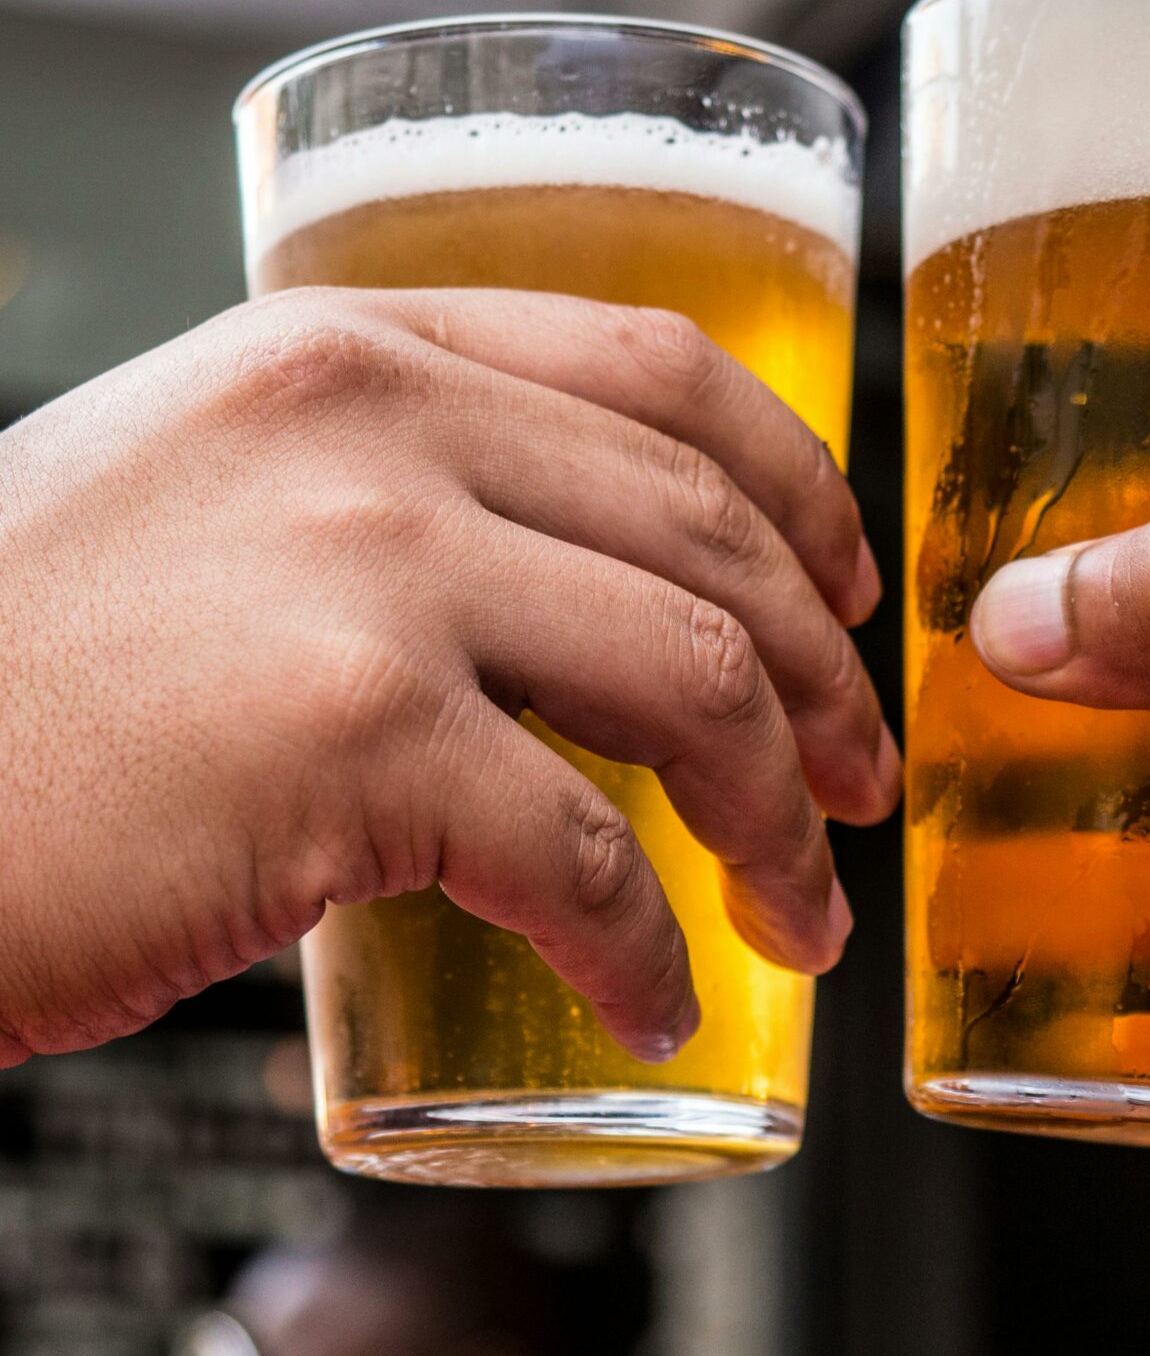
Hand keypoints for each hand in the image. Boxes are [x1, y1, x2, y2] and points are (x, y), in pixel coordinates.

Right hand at [0, 289, 898, 1066]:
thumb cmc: (2, 669)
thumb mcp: (190, 495)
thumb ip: (357, 501)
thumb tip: (529, 609)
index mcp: (348, 351)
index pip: (661, 369)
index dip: (799, 487)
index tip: (848, 592)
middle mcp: (376, 429)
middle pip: (707, 538)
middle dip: (823, 683)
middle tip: (858, 788)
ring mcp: (368, 575)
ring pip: (687, 686)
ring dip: (781, 821)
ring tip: (800, 916)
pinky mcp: (348, 742)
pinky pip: (579, 859)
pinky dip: (645, 950)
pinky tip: (656, 1004)